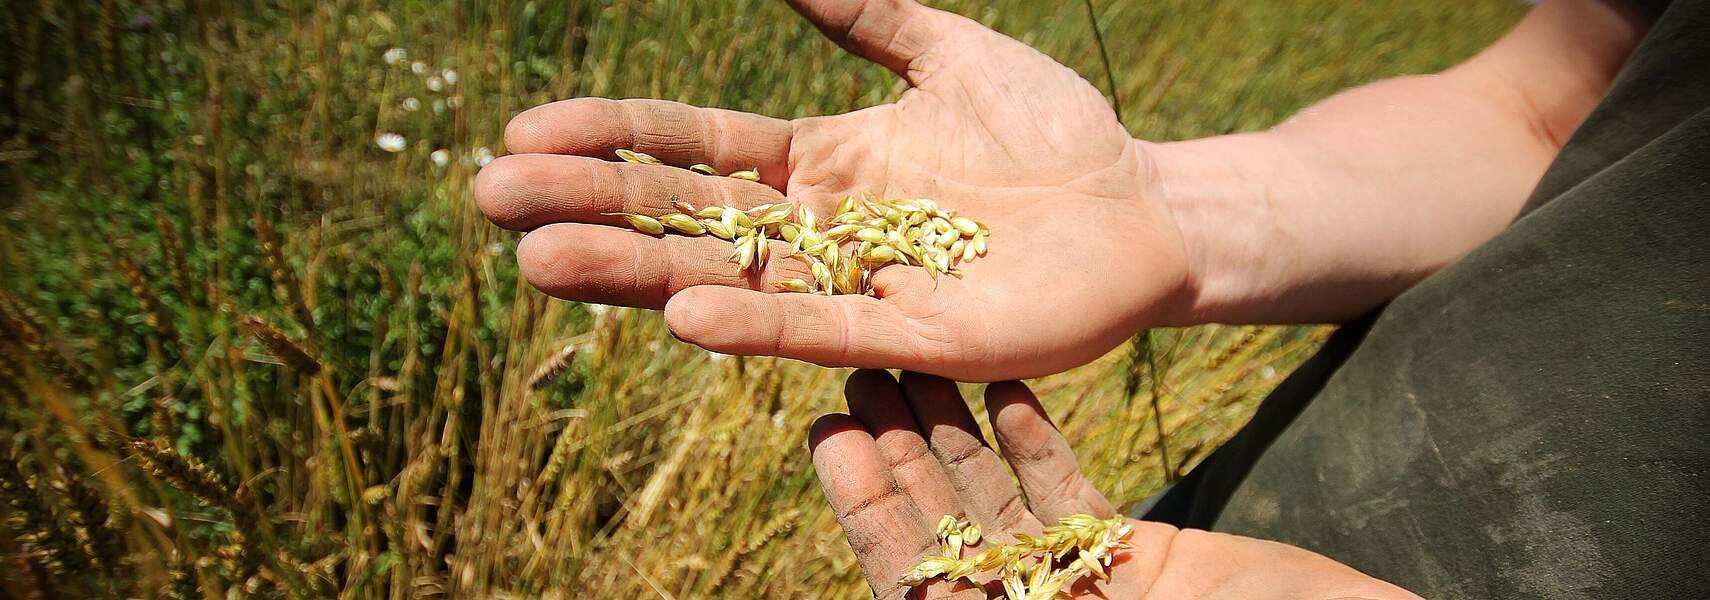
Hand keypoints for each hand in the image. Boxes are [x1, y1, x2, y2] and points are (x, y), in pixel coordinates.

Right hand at [476, 0, 1188, 380]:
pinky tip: (686, 315)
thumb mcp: (947, 51)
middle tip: (487, 194)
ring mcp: (861, 287)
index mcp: (819, 162)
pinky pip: (822, 329)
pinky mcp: (915, 338)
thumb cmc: (1052, 130)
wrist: (1144, 205)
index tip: (525, 130)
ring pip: (729, 281)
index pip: (694, 150)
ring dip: (636, 275)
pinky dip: (755, 325)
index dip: (612, 140)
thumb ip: (866, 13)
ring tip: (543, 261)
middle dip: (590, 205)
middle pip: (685, 218)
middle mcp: (820, 230)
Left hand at [810, 370, 1421, 598]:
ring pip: (997, 505)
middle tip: (857, 371)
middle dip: (897, 454)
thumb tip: (923, 593)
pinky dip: (1035, 441)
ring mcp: (1080, 598)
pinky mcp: (1134, 564)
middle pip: (941, 535)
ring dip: (953, 434)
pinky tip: (1008, 386)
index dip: (869, 514)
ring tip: (913, 361)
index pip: (916, 584)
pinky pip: (1068, 496)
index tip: (834, 437)